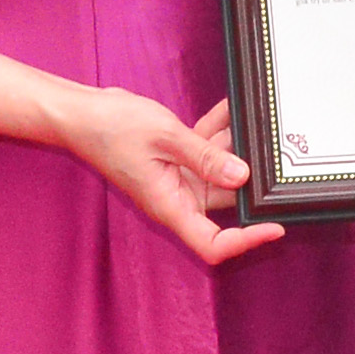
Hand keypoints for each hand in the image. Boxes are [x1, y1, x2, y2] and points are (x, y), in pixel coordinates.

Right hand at [60, 86, 289, 268]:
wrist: (79, 114)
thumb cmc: (110, 128)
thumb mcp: (165, 137)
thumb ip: (205, 157)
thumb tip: (241, 176)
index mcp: (170, 206)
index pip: (213, 243)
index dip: (246, 241)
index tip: (275, 226)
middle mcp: (176, 198)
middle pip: (224, 203)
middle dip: (249, 177)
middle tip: (274, 153)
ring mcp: (176, 180)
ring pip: (219, 171)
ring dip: (234, 146)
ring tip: (249, 120)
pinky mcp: (175, 161)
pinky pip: (205, 152)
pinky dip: (217, 133)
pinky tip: (228, 110)